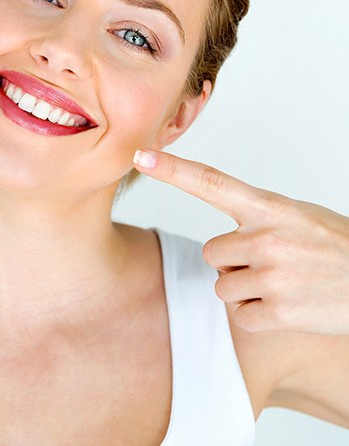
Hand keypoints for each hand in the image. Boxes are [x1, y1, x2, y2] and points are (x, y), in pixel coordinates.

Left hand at [133, 148, 348, 334]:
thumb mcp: (296, 216)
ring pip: (223, 285)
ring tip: (284, 282)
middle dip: (234, 261)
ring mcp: (273, 275)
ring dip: (246, 288)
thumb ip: (254, 216)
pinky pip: (240, 315)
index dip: (173, 170)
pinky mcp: (279, 312)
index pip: (212, 183)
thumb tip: (215, 230)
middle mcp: (267, 238)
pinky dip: (258, 314)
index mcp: (269, 208)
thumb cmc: (334, 246)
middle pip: (211, 253)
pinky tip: (288, 304)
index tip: (141, 156)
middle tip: (273, 262)